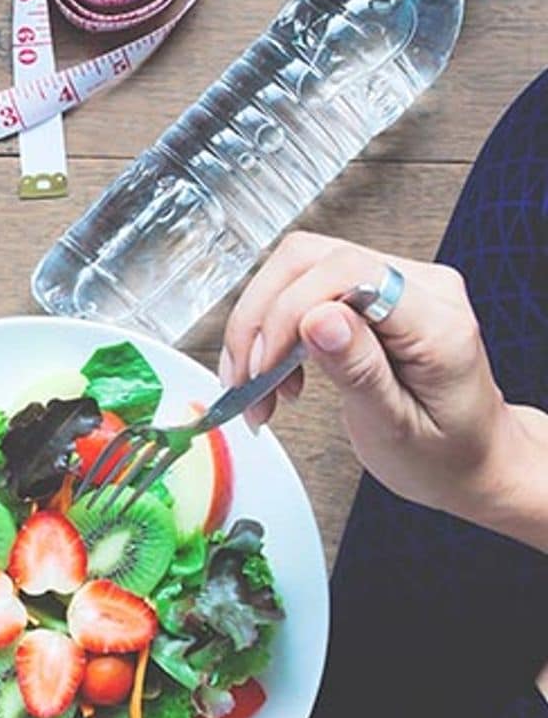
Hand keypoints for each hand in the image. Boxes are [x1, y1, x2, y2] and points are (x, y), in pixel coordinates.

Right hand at [220, 231, 542, 533]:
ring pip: (297, 269)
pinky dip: (272, 332)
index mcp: (437, 321)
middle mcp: (420, 286)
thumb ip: (359, 370)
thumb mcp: (396, 427)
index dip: (288, 312)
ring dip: (259, 327)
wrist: (470, 458)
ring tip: (257, 387)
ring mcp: (396, 282)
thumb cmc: (443, 454)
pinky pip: (304, 289)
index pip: (347, 272)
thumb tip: (317, 319)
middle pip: (310, 259)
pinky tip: (274, 375)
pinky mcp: (372, 293)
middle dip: (261, 319)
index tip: (263, 367)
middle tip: (246, 379)